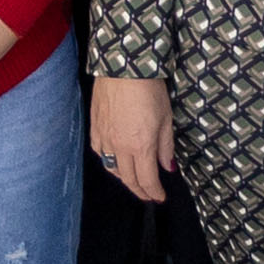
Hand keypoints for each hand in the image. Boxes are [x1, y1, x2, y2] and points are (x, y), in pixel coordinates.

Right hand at [89, 75, 175, 204]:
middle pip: (128, 179)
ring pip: (112, 168)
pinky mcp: (95, 127)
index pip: (147, 180)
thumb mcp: (166, 118)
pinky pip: (99, 152)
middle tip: (148, 194)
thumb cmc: (148, 89)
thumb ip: (166, 146)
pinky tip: (114, 160)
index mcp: (141, 146)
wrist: (123, 67)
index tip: (160, 197)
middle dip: (140, 190)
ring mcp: (105, 138)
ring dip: (124, 178)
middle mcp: (120, 147)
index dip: (154, 192)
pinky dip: (108, 161)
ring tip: (133, 180)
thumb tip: (168, 166)